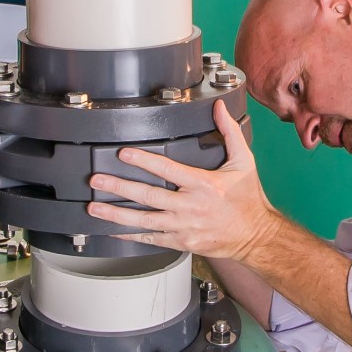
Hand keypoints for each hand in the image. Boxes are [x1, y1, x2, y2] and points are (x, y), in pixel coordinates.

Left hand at [87, 101, 279, 259]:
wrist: (256, 235)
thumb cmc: (248, 198)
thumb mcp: (244, 161)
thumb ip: (230, 132)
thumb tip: (219, 108)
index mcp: (203, 184)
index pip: (167, 169)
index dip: (143, 161)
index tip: (123, 153)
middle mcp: (191, 207)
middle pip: (148, 196)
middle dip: (119, 187)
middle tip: (97, 180)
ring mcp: (184, 227)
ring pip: (144, 221)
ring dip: (117, 213)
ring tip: (94, 207)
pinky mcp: (182, 242)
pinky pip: (151, 239)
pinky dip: (130, 235)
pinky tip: (113, 230)